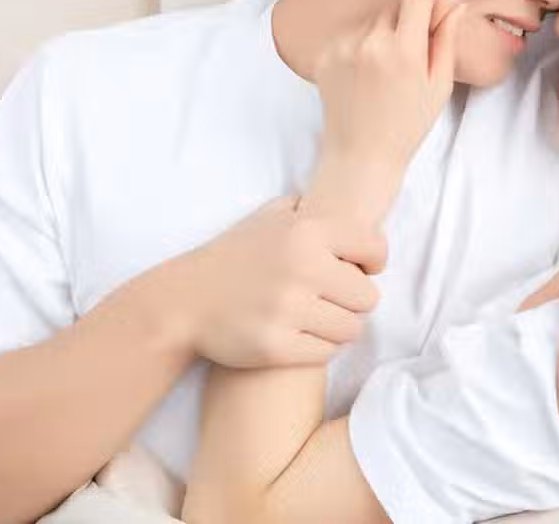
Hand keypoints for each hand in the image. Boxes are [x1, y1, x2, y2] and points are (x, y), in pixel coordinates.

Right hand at [154, 198, 386, 368]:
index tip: (360, 270)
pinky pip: (326, 353)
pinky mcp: (276, 347)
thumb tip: (348, 206)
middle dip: (354, 301)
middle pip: (368, 297)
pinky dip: (318, 348)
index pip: (375, 249)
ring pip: (352, 329)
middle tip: (332, 300)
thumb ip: (309, 209)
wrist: (182, 303)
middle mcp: (302, 269)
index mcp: (306, 232)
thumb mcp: (268, 217)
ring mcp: (288, 310)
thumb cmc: (232, 258)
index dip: (373, 263)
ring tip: (317, 318)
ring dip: (339, 327)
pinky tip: (301, 335)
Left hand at [313, 0, 464, 189]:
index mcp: (404, 49)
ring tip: (382, 70)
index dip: (426, 1)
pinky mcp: (324, 55)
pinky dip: (358, 47)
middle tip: (407, 55)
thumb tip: (456, 6)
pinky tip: (363, 76)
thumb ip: (446, 41)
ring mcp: (343, 47)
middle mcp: (370, 42)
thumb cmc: (407, 125)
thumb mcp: (439, 86)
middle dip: (404, 21)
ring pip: (370, 20)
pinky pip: (349, 35)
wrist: (360, 154)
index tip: (428, 18)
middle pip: (393, 4)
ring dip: (380, 34)